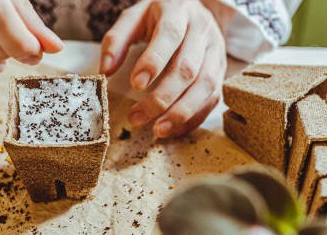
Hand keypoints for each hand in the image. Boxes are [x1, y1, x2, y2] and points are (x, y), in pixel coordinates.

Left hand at [100, 0, 226, 137]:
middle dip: (162, 97)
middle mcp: (202, 30)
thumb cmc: (158, 16)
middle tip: (137, 117)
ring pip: (205, 86)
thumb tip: (105, 71)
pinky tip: (173, 129)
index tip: (135, 85)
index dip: (153, 61)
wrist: (193, 8)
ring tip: (157, 130)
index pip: (169, 35)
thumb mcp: (133, 18)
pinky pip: (213, 98)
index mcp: (178, 12)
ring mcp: (215, 52)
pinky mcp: (221, 71)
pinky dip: (194, 118)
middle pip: (187, 68)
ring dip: (181, 112)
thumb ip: (116, 41)